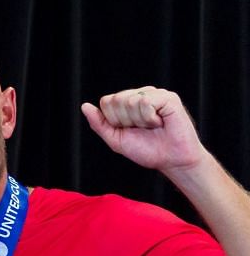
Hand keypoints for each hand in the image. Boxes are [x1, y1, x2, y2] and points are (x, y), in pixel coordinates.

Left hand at [80, 87, 208, 175]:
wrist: (171, 160)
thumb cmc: (146, 150)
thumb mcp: (115, 139)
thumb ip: (99, 123)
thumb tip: (84, 106)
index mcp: (127, 102)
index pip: (106, 101)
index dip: (114, 120)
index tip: (129, 130)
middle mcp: (140, 94)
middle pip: (116, 100)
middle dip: (126, 121)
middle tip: (143, 129)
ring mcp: (155, 94)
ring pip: (129, 101)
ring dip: (139, 121)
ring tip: (153, 126)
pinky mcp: (168, 97)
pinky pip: (145, 102)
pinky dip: (149, 118)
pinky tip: (160, 122)